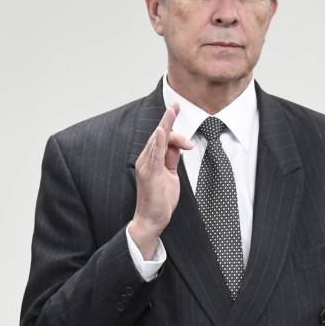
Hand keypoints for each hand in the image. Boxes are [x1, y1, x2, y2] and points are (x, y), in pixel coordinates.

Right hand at [129, 102, 192, 258]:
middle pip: (160, 136)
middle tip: (177, 105)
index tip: (175, 106)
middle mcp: (145, 160)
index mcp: (150, 160)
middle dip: (169, 120)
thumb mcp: (170, 175)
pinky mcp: (150, 174)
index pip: (160, 137)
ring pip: (157, 141)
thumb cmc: (160, 200)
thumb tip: (179, 145)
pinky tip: (161, 131)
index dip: (168, 121)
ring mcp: (146, 167)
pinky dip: (157, 142)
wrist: (151, 220)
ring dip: (166, 125)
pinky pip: (154, 155)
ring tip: (172, 110)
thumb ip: (172, 158)